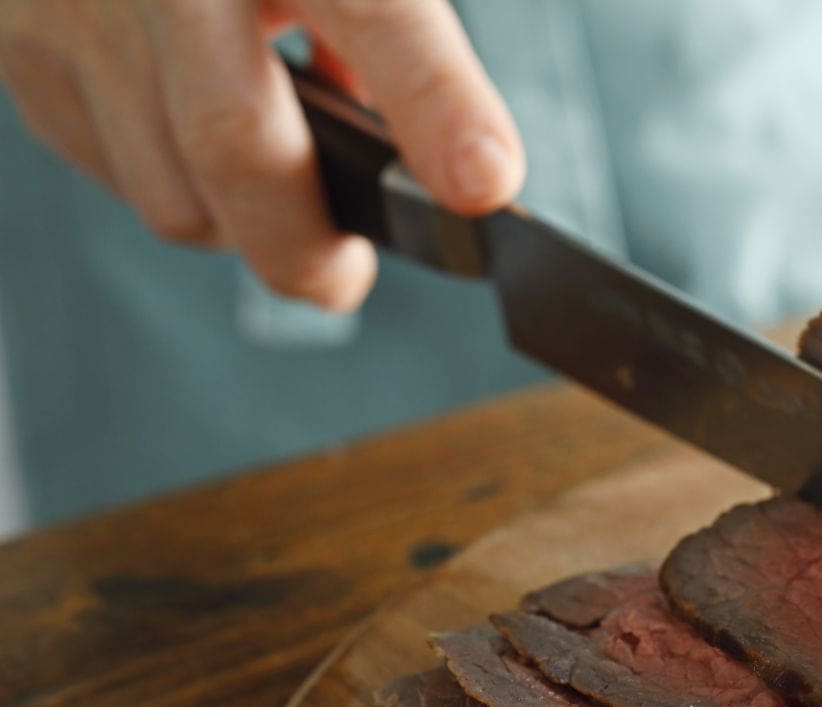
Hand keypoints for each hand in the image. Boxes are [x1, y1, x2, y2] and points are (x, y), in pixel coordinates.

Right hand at [0, 0, 522, 310]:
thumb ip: (388, 34)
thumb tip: (432, 164)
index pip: (374, 11)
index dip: (437, 105)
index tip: (484, 185)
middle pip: (239, 143)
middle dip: (307, 244)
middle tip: (345, 273)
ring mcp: (75, 8)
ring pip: (175, 196)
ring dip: (241, 218)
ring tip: (273, 169)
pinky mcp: (21, 54)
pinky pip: (119, 177)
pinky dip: (177, 182)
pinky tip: (193, 128)